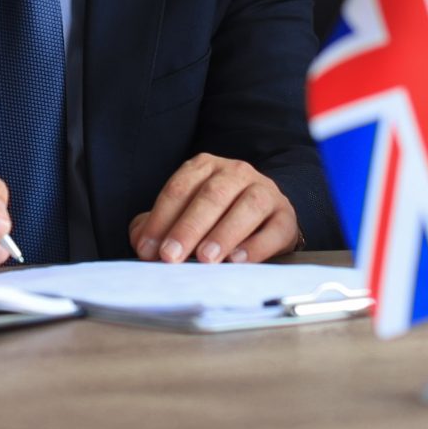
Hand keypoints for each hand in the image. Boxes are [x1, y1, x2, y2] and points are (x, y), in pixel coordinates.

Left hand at [129, 154, 299, 263]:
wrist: (266, 213)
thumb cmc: (217, 215)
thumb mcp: (186, 213)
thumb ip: (160, 224)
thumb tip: (141, 241)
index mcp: (206, 167)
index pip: (179, 188)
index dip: (161, 219)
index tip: (147, 249)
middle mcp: (236, 173)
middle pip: (211, 195)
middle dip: (188, 227)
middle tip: (170, 256)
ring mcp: (265, 191)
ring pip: (247, 206)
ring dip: (223, 233)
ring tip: (205, 258)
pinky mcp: (286, 217)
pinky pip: (274, 229)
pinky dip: (256, 246)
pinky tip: (238, 261)